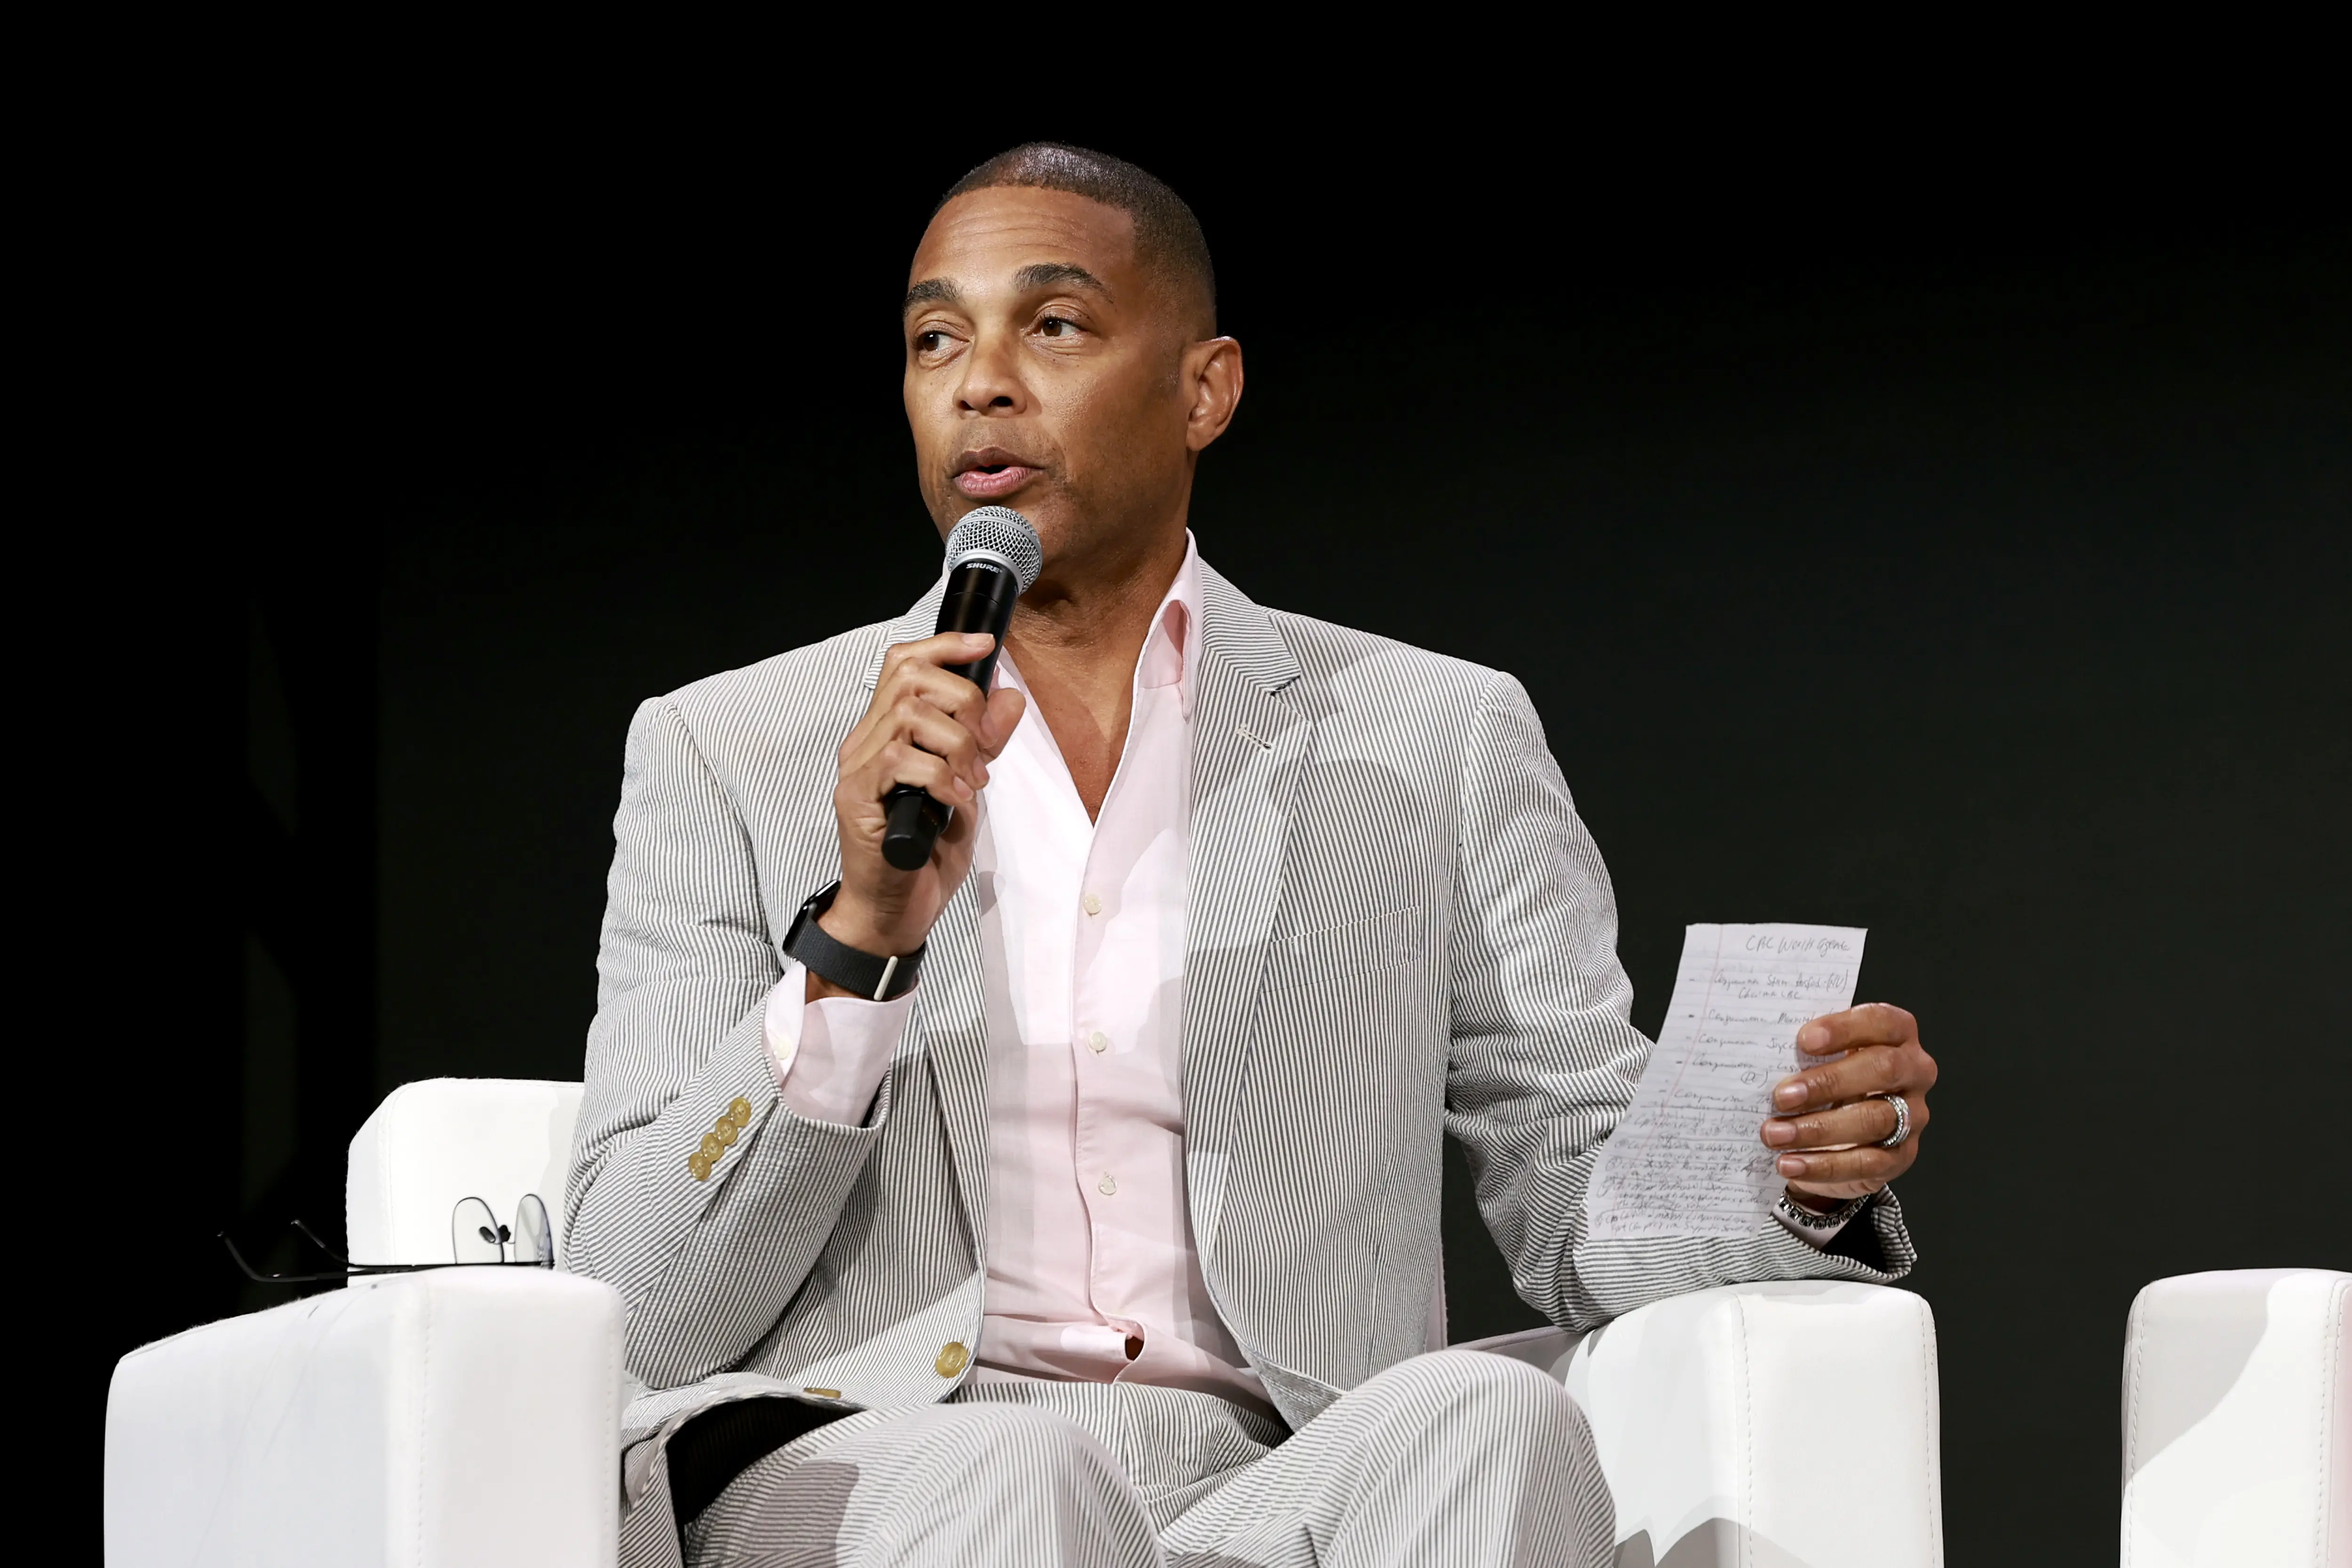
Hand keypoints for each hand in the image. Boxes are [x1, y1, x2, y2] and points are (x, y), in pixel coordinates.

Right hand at [820, 631, 1025, 979]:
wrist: (893, 913)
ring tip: (972, 781)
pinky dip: (940, 776)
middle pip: (911, 679)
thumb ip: (984, 743)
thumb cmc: (925, 855)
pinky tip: (956, 802)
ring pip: (908, 716)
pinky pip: (900, 762)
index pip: (904, 663)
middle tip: (984, 748)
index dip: (945, 645)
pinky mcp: (857, 801)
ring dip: (956, 744)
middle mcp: (864, 743)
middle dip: (963, 701)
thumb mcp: (968, 788)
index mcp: (886, 733)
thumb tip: (1009, 695)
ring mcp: (857, 770)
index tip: (987, 645)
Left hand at [1759, 1003, 1935, 1207]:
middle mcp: (1914, 1072)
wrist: (1843, 1133)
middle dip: (1828, 1082)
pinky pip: (1866, 1162)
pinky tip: (1790, 1163)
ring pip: (1874, 1119)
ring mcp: (1912, 1115)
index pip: (1881, 1021)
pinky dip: (1823, 1165)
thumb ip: (1807, 1052)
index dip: (1845, 1028)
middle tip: (1782, 1096)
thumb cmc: (1828, 1079)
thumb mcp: (1822, 1058)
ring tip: (1775, 1134)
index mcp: (1897, 1034)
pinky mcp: (1901, 1155)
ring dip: (1818, 1129)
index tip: (1803, 1040)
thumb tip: (1762, 1054)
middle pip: (1883, 1069)